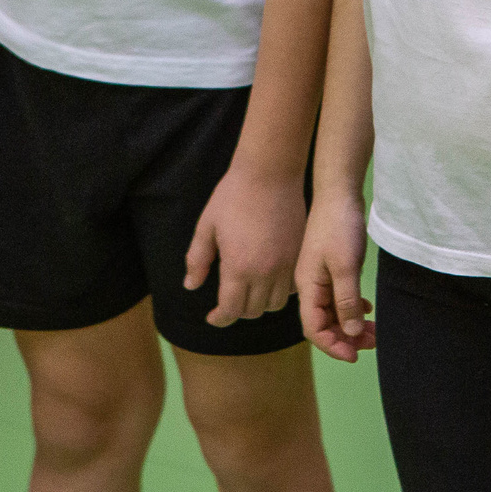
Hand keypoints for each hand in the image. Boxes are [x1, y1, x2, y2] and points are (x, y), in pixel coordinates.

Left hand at [184, 164, 303, 327]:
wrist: (270, 173)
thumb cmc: (233, 195)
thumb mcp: (207, 226)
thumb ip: (197, 259)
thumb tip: (191, 286)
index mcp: (239, 267)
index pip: (231, 310)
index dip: (220, 318)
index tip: (213, 317)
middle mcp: (265, 272)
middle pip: (253, 311)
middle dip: (238, 311)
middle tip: (229, 301)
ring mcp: (286, 264)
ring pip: (276, 304)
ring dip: (261, 304)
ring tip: (250, 292)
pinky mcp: (299, 254)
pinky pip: (292, 287)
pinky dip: (280, 291)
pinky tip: (269, 280)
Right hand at [294, 188, 373, 361]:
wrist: (339, 192)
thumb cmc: (339, 227)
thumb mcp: (345, 266)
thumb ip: (346, 301)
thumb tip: (349, 333)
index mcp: (307, 287)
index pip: (314, 329)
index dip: (333, 346)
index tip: (355, 355)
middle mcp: (311, 285)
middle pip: (324, 323)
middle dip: (346, 338)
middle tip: (372, 344)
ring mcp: (321, 277)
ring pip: (334, 311)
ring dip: (351, 325)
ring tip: (374, 332)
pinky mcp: (332, 267)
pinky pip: (340, 297)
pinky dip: (353, 307)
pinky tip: (368, 310)